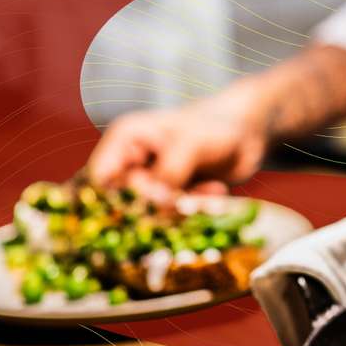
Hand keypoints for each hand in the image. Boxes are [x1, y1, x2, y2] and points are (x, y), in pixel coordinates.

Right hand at [87, 90, 268, 203]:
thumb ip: (171, 169)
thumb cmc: (216, 127)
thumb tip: (156, 202)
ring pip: (150, 216)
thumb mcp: (193, 142)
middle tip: (189, 199)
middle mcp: (129, 165)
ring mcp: (148, 185)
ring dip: (181, 210)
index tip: (151, 207)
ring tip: (211, 191)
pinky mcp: (168, 202)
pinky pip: (172, 219)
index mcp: (123, 141)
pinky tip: (216, 190)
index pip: (99, 180)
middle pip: (122, 204)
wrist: (246, 133)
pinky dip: (194, 211)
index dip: (115, 201)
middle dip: (158, 208)